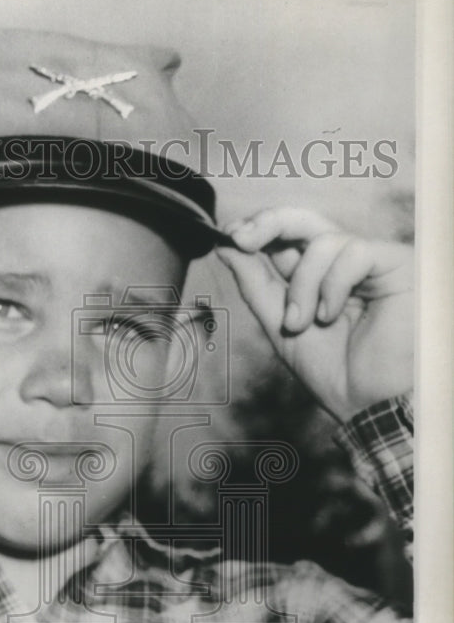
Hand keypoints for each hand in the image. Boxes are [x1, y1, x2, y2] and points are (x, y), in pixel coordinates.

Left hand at [216, 207, 413, 421]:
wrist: (369, 402)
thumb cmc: (332, 370)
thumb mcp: (279, 324)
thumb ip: (255, 284)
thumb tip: (227, 246)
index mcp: (316, 277)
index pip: (285, 238)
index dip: (257, 230)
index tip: (228, 235)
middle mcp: (343, 264)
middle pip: (303, 221)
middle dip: (267, 225)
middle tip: (240, 238)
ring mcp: (370, 261)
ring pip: (321, 242)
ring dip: (301, 286)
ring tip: (299, 323)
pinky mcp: (395, 262)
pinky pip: (352, 252)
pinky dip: (332, 285)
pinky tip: (330, 315)